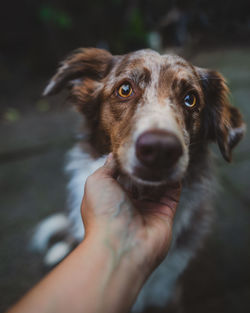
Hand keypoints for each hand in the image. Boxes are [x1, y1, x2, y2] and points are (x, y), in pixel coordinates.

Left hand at [81, 154, 180, 273]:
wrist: (120, 244)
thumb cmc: (103, 211)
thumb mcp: (96, 182)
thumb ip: (107, 167)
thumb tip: (114, 155)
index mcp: (112, 197)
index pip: (123, 175)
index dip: (129, 162)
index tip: (136, 146)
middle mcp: (130, 204)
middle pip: (141, 180)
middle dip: (146, 166)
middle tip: (153, 149)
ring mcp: (148, 209)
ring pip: (158, 185)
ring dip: (161, 171)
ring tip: (165, 153)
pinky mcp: (164, 215)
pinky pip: (172, 194)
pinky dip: (175, 181)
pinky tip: (175, 166)